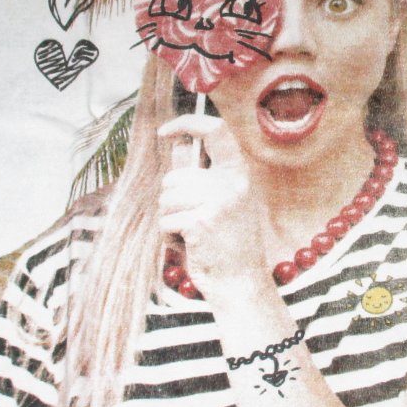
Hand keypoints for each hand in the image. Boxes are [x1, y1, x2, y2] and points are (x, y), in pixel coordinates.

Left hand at [157, 114, 268, 294]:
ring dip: (169, 219)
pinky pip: (166, 220)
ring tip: (192, 234)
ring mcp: (217, 201)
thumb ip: (202, 175)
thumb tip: (178, 146)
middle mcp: (231, 182)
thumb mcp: (223, 201)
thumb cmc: (229, 243)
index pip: (214, 130)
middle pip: (175, 176)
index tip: (165, 131)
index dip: (186, 123)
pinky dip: (169, 236)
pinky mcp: (201, 222)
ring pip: (166, 198)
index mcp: (238, 173)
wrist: (241, 283)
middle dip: (171, 199)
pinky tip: (189, 245)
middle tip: (192, 220)